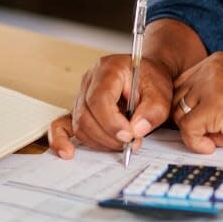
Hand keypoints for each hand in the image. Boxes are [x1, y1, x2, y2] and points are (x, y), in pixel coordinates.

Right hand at [49, 54, 172, 158]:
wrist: (146, 76)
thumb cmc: (151, 80)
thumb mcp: (161, 91)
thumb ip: (153, 110)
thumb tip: (136, 131)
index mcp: (108, 69)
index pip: (99, 99)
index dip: (112, 122)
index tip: (128, 136)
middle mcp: (90, 81)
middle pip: (87, 115)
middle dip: (109, 136)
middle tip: (131, 143)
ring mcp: (81, 95)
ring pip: (80, 126)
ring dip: (100, 141)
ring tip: (122, 144)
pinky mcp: (79, 110)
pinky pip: (62, 125)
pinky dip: (62, 140)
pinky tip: (67, 152)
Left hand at [172, 52, 222, 152]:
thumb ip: (215, 92)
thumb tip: (188, 114)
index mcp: (217, 62)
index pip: (183, 85)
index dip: (191, 108)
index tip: (208, 123)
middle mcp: (210, 69)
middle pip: (177, 99)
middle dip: (192, 121)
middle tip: (218, 133)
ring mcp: (209, 86)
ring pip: (180, 115)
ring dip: (197, 132)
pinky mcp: (212, 107)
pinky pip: (187, 130)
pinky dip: (197, 143)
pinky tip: (215, 145)